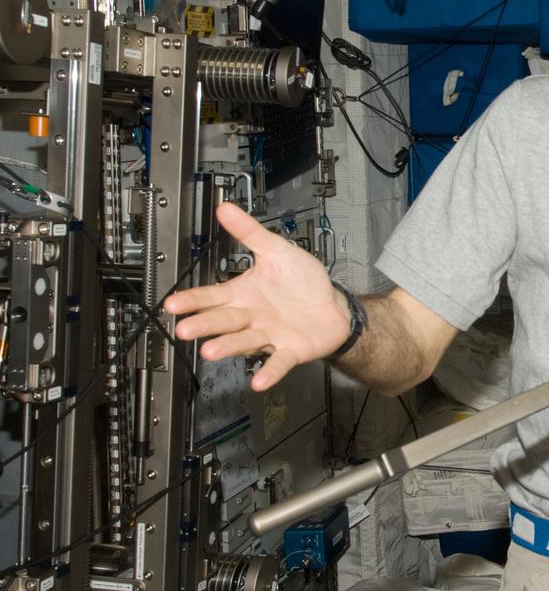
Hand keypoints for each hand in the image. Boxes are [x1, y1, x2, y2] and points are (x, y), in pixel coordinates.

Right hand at [164, 202, 349, 390]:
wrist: (334, 306)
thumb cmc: (303, 283)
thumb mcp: (277, 251)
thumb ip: (250, 233)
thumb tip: (225, 209)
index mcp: (244, 294)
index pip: (212, 296)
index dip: (193, 299)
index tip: (173, 303)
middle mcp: (252, 317)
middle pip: (223, 320)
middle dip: (204, 324)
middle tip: (185, 329)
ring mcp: (269, 335)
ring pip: (244, 341)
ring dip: (228, 346)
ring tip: (211, 351)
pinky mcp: (290, 350)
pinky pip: (278, 362)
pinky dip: (269, 372)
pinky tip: (259, 381)